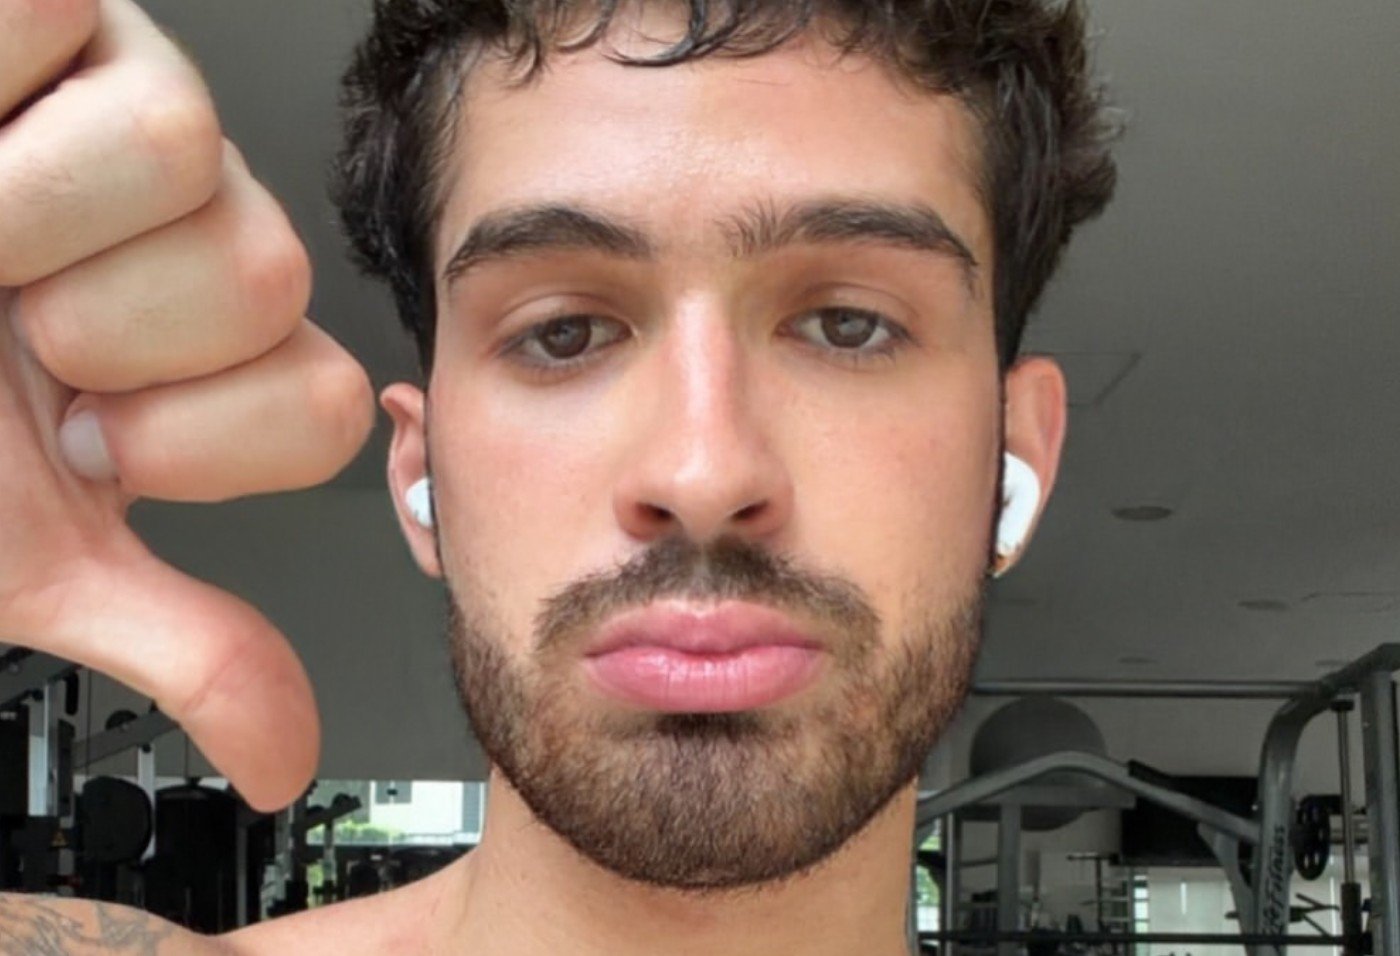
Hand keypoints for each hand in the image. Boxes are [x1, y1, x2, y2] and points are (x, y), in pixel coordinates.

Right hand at [0, 0, 372, 809]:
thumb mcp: (17, 555)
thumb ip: (175, 641)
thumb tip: (282, 762)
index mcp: (193, 358)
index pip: (319, 402)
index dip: (194, 442)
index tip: (76, 434)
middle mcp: (181, 233)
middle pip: (263, 279)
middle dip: (96, 334)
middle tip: (2, 327)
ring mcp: (119, 108)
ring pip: (189, 151)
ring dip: (24, 225)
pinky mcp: (58, 17)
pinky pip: (84, 30)